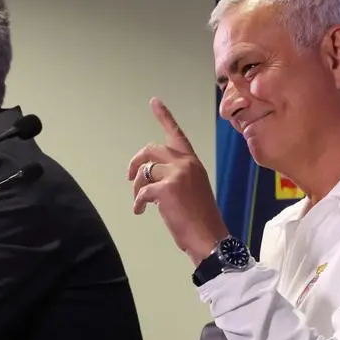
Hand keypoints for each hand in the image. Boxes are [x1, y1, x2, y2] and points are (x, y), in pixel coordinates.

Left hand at [127, 97, 229, 263]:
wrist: (209, 238)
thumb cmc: (201, 218)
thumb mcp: (193, 189)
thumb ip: (176, 176)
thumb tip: (151, 177)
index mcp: (193, 162)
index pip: (177, 134)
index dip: (164, 116)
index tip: (154, 101)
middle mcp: (186, 163)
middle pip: (150, 149)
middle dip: (135, 162)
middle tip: (129, 177)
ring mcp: (176, 174)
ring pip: (144, 171)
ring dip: (136, 187)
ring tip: (140, 202)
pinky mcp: (166, 189)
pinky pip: (141, 191)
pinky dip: (137, 203)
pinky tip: (141, 211)